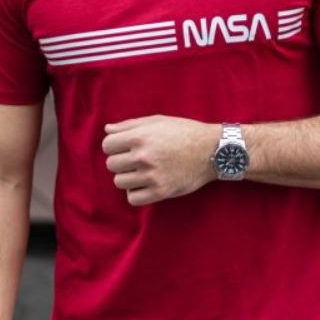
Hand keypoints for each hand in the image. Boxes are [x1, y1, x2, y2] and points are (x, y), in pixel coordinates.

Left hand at [102, 115, 217, 205]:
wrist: (211, 150)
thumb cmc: (184, 132)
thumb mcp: (157, 121)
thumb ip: (130, 125)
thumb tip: (107, 129)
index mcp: (140, 137)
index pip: (107, 145)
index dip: (114, 145)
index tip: (124, 147)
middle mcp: (143, 156)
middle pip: (111, 164)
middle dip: (121, 161)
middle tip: (135, 159)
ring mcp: (151, 175)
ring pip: (120, 182)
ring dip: (128, 177)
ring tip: (142, 171)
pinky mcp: (161, 191)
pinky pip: (133, 198)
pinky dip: (136, 192)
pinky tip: (145, 184)